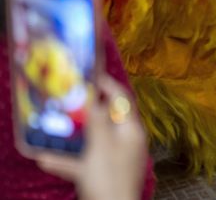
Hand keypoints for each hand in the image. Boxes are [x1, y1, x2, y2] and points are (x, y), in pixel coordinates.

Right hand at [37, 76, 147, 199]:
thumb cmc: (109, 178)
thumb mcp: (101, 145)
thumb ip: (97, 120)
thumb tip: (94, 96)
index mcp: (131, 131)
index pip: (123, 99)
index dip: (108, 85)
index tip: (91, 75)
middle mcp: (127, 142)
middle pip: (108, 119)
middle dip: (88, 110)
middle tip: (70, 100)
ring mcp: (117, 159)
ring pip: (93, 141)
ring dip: (74, 136)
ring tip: (56, 127)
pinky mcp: (105, 175)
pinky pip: (84, 163)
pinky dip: (68, 161)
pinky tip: (46, 160)